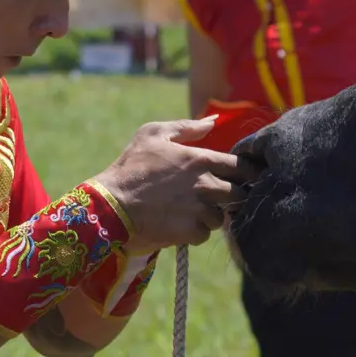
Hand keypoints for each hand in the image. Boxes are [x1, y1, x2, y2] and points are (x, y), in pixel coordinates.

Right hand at [93, 119, 246, 252]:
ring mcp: (199, 210)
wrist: (110, 207)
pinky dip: (194, 232)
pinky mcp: (190, 232)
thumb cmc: (130, 167)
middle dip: (231, 196)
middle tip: (215, 198)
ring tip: (189, 211)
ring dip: (210, 216)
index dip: (245, 172)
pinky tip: (178, 224)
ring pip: (221, 217)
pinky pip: (204, 234)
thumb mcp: (152, 134)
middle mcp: (205, 185)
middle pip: (239, 194)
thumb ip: (186, 127)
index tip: (241, 177)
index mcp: (200, 159)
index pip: (241, 167)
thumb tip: (213, 121)